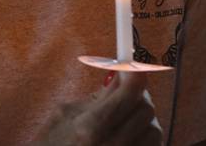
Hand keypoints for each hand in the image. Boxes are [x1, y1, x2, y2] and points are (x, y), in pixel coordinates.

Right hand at [34, 72, 161, 145]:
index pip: (130, 93)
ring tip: (125, 122)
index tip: (132, 68)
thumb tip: (122, 75)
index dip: (135, 74)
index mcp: (90, 128)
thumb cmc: (50, 145)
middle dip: (138, 97)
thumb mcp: (64, 116)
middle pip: (146, 110)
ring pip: (154, 132)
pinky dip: (144, 140)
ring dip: (143, 122)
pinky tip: (128, 138)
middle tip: (125, 95)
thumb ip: (97, 97)